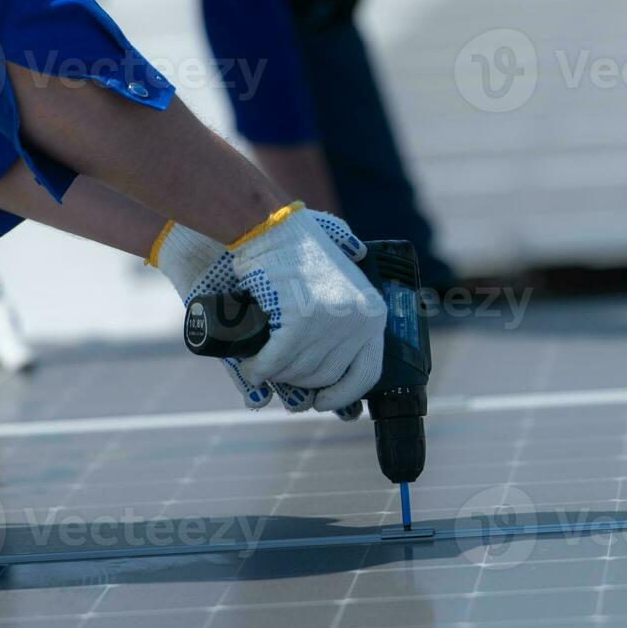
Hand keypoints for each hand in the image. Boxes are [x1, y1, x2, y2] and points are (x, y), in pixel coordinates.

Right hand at [227, 204, 384, 410]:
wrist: (271, 225)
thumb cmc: (300, 247)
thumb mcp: (343, 274)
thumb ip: (351, 303)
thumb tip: (345, 345)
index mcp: (374, 314)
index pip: (367, 373)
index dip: (343, 394)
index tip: (323, 402)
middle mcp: (359, 321)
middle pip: (325, 375)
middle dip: (298, 382)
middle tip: (279, 376)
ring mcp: (331, 322)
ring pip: (298, 371)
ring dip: (276, 376)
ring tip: (260, 369)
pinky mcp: (299, 321)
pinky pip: (275, 362)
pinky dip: (259, 369)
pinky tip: (252, 368)